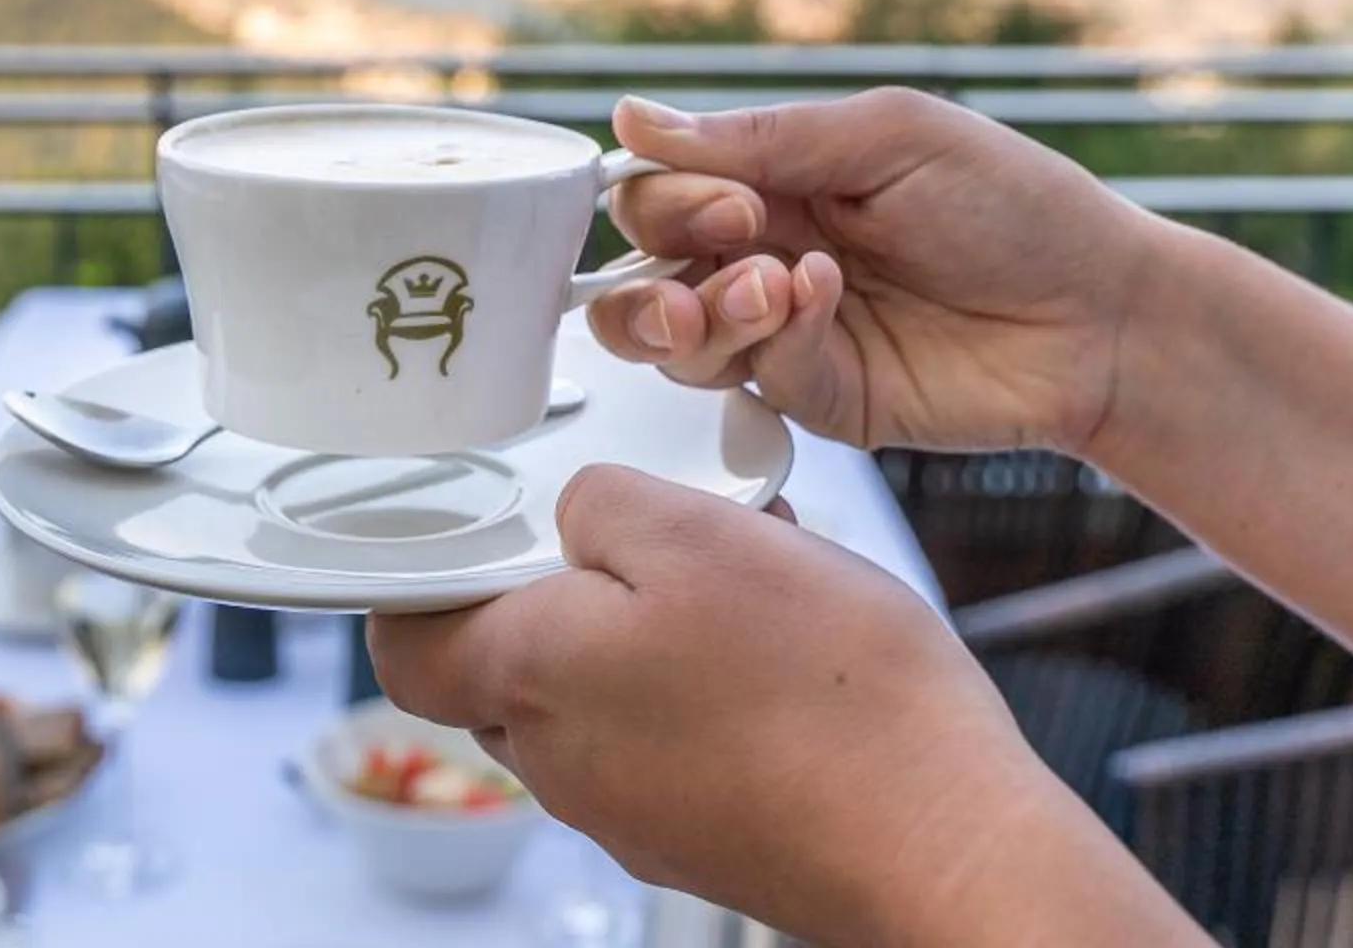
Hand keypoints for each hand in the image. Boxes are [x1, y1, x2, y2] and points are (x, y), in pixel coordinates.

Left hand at [366, 467, 1186, 946]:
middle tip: (640, 529)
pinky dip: (703, 683)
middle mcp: (564, 763)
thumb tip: (577, 512)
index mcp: (534, 680)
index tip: (461, 527)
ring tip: (741, 579)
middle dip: (558, 587)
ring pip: (598, 694)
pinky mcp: (705, 831)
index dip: (417, 581)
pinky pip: (669, 737)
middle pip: (509, 663)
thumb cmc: (832, 699)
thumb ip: (605, 506)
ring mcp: (634, 810)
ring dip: (646, 629)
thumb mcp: (704, 535)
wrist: (945, 847)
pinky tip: (785, 647)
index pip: (407, 646)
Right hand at [592, 89, 1172, 453]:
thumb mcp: (889, 139)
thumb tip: (631, 119)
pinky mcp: (819, 396)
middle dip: (661, 259)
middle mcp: (766, 253)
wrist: (1103, 317)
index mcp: (777, 178)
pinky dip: (773, 340)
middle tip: (741, 237)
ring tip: (769, 288)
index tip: (733, 195)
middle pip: (640, 267)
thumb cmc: (1017, 206)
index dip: (669, 194)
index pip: (659, 188)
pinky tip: (825, 304)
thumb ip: (761, 137)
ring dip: (694, 312)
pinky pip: (749, 379)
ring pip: (668, 339)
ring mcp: (787, 331)